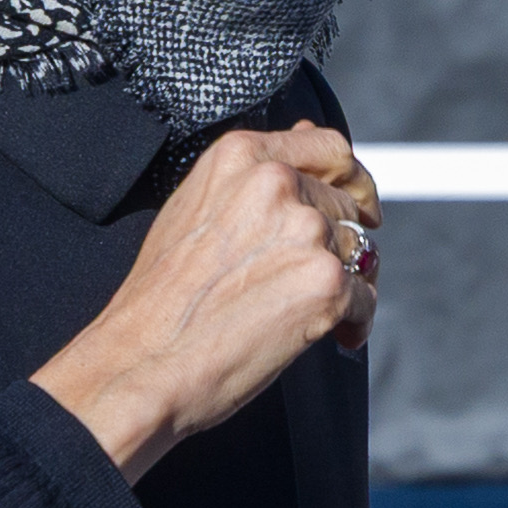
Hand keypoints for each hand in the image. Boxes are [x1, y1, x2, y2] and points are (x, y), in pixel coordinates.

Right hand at [33, 123, 379, 483]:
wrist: (142, 362)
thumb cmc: (158, 301)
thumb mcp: (193, 211)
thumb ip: (250, 181)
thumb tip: (304, 145)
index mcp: (241, 158)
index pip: (328, 148)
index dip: (351, 179)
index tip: (357, 202)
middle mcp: (277, 184)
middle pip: (344, 207)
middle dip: (338, 245)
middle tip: (310, 282)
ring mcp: (305, 232)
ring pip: (359, 253)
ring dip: (345, 285)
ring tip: (310, 314)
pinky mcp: (326, 283)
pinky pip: (366, 300)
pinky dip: (354, 323)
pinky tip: (331, 336)